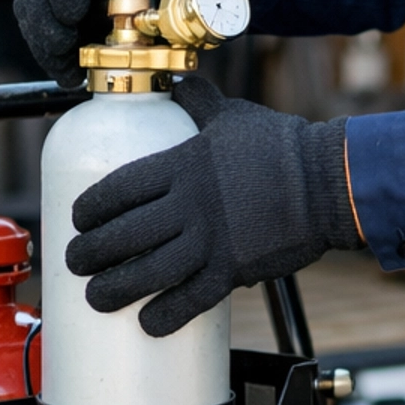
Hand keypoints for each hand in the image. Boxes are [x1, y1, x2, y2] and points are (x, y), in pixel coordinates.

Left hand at [66, 78, 362, 335]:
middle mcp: (191, 205)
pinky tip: (147, 323)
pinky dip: (167, 315)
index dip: (90, 208)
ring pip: (150, 272)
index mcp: (183, 165)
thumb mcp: (233, 116)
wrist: (329, 183)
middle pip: (124, 235)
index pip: (119, 188)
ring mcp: (212, 240)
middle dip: (90, 253)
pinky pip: (193, 299)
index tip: (76, 220)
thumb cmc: (281, 146)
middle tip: (75, 263)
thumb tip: (180, 80)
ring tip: (96, 297)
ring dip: (115, 289)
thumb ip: (200, 102)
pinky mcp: (235, 270)